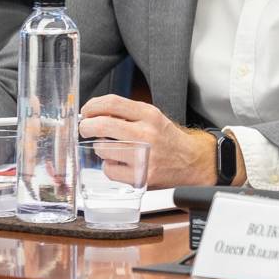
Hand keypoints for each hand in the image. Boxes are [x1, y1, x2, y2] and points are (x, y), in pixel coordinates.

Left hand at [78, 96, 216, 188]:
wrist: (193, 162)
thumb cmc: (168, 139)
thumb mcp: (153, 118)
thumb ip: (127, 114)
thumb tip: (94, 114)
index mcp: (150, 115)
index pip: (112, 103)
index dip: (92, 106)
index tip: (86, 111)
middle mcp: (147, 133)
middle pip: (101, 125)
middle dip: (86, 127)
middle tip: (85, 129)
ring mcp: (143, 156)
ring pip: (102, 149)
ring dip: (102, 149)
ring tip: (115, 150)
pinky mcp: (140, 175)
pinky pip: (108, 169)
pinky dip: (111, 167)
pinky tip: (122, 164)